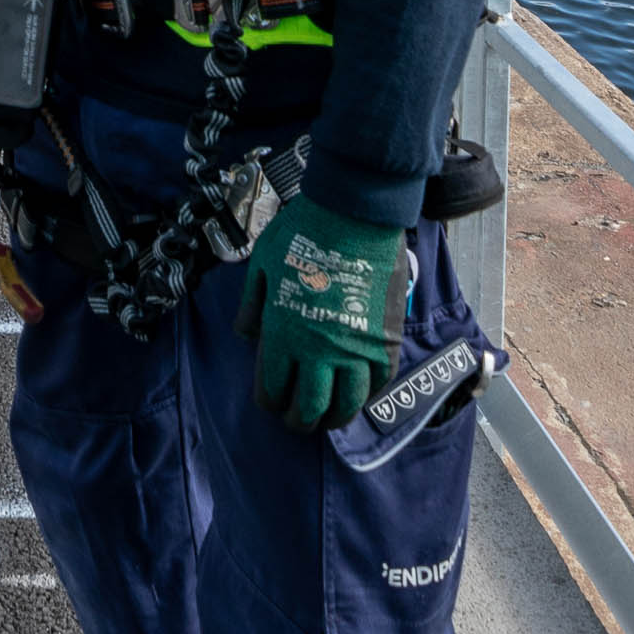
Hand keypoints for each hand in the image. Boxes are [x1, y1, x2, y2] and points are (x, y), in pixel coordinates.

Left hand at [235, 193, 404, 432]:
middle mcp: (319, 350)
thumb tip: (247, 334)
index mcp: (283, 334)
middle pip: (309, 408)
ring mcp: (356, 348)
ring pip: (346, 405)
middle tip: (299, 420)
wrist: (354, 213)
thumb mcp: (261, 264)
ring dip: (335, 418)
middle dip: (300, 421)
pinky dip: (368, 395)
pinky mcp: (386, 339)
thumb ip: (251, 305)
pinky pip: (379, 382)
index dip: (270, 402)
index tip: (272, 402)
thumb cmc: (303, 232)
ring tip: (330, 419)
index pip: (273, 390)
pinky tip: (360, 395)